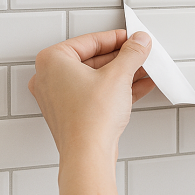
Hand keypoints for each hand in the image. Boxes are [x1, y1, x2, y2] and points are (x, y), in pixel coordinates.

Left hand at [28, 30, 154, 160]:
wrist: (88, 156)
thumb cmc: (89, 119)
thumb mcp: (118, 75)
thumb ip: (132, 53)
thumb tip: (139, 42)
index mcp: (52, 61)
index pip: (90, 41)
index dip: (117, 39)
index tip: (132, 39)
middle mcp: (50, 78)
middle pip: (93, 59)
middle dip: (121, 58)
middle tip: (140, 53)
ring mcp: (60, 98)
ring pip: (96, 78)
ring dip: (122, 74)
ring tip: (144, 69)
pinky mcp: (72, 114)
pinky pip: (96, 94)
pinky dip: (116, 89)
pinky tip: (138, 86)